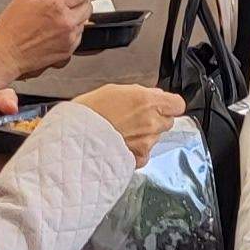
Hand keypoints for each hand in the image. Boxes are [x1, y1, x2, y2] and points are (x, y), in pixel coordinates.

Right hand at [0, 0, 93, 82]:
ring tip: (52, 21)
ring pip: (83, 21)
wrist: (6, 55)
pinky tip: (53, 32)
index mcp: (56, 5)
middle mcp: (66, 22)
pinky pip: (78, 36)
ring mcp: (69, 37)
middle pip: (87, 5)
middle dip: (78, 1)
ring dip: (74, 18)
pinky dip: (70, 32)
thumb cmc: (11, 28)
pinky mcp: (69, 51)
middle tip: (62, 4)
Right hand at [70, 83, 187, 158]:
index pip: (177, 104)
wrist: (72, 140)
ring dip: (144, 136)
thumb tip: (152, 95)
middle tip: (134, 119)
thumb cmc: (86, 114)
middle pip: (167, 122)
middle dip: (155, 120)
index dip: (169, 105)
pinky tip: (119, 145)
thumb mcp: (112, 91)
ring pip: (155, 138)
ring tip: (121, 133)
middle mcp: (151, 122)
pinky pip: (144, 154)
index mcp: (147, 101)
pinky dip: (136, 151)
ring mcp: (147, 142)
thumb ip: (138, 93)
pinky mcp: (138, 159)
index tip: (161, 105)